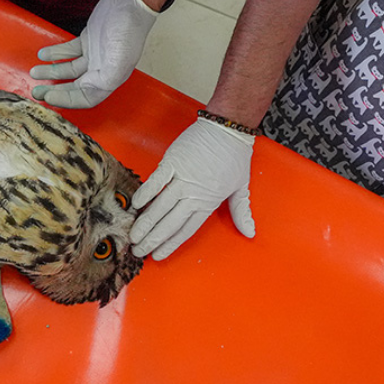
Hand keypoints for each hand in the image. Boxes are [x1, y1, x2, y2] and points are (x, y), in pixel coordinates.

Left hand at [30, 0, 157, 107]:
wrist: (132, 1)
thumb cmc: (129, 30)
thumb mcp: (120, 60)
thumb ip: (105, 79)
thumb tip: (88, 89)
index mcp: (110, 78)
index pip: (85, 98)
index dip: (66, 100)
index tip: (49, 97)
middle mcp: (101, 69)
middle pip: (74, 87)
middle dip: (55, 90)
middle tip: (36, 91)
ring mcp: (94, 54)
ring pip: (69, 70)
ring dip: (52, 72)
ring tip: (35, 72)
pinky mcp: (88, 39)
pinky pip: (68, 51)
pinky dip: (56, 53)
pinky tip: (44, 54)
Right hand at [129, 118, 255, 259]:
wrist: (227, 128)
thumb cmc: (234, 156)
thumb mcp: (241, 187)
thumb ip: (241, 212)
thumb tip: (250, 233)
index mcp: (208, 202)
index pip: (186, 230)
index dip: (170, 244)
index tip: (158, 255)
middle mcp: (193, 193)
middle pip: (169, 222)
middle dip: (152, 239)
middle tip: (138, 251)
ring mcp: (181, 177)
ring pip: (159, 206)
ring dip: (145, 222)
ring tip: (133, 235)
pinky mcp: (172, 162)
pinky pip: (155, 181)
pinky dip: (145, 193)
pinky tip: (135, 205)